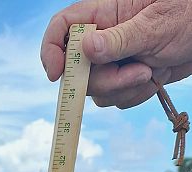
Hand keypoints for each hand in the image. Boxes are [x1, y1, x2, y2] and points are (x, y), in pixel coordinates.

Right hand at [41, 0, 191, 107]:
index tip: (57, 74)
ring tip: (150, 71)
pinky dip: (133, 95)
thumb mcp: (154, 26)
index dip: (51, 51)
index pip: (62, 27)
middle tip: (133, 73)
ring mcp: (114, 59)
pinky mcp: (125, 77)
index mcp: (105, 13)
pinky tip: (153, 78)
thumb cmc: (188, 16)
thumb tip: (85, 49)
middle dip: (102, 80)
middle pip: (77, 69)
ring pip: (95, 90)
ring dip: (122, 89)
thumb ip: (118, 39)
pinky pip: (114, 99)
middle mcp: (105, 37)